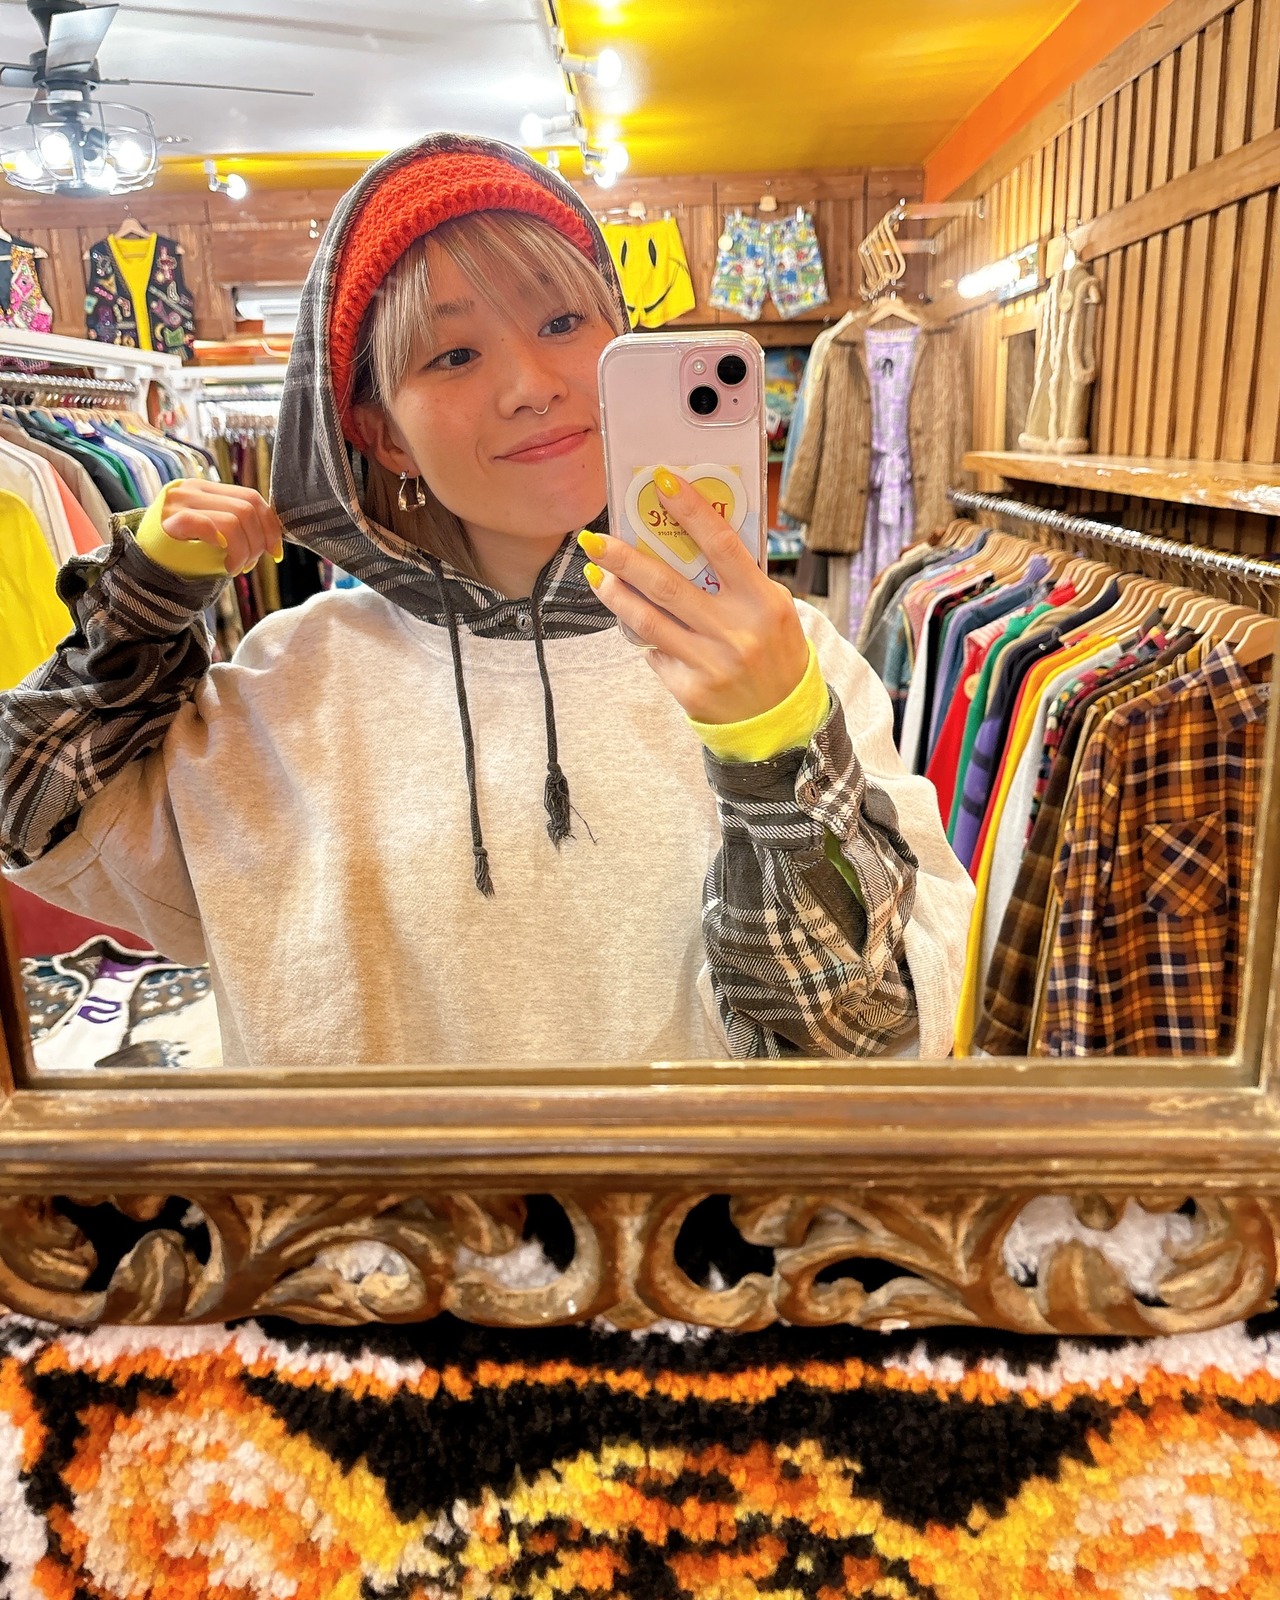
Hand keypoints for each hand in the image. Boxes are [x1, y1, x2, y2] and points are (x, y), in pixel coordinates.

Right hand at [160, 481, 283, 574]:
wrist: (146, 569)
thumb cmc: (184, 554)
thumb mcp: (215, 533)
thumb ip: (238, 525)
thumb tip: (274, 535)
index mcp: (207, 488)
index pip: (251, 497)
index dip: (270, 526)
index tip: (275, 552)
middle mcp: (192, 489)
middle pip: (246, 509)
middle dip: (257, 543)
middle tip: (248, 565)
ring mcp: (178, 503)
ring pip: (233, 521)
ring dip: (243, 551)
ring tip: (234, 568)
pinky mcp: (168, 521)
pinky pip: (205, 525)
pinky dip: (223, 544)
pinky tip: (223, 561)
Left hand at [579, 467, 808, 723]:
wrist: (781, 720)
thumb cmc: (776, 653)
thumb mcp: (774, 610)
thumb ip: (739, 580)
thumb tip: (688, 540)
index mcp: (763, 602)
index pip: (722, 545)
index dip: (691, 510)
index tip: (661, 481)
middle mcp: (737, 632)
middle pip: (668, 584)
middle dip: (625, 559)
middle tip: (594, 539)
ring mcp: (712, 663)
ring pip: (649, 621)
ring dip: (616, 594)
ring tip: (596, 574)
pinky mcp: (691, 690)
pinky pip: (656, 653)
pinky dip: (645, 635)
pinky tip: (634, 623)